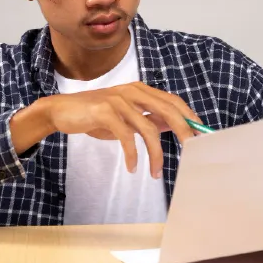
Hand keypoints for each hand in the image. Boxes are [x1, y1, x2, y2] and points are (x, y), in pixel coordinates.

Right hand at [14, 81, 203, 177]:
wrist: (61, 111)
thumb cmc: (94, 116)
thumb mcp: (125, 117)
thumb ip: (148, 118)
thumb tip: (175, 126)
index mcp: (139, 90)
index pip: (172, 101)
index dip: (189, 116)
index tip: (201, 134)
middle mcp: (132, 91)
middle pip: (167, 110)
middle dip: (183, 132)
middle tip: (192, 152)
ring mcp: (118, 100)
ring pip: (148, 128)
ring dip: (156, 154)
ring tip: (155, 172)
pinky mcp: (105, 112)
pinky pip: (126, 136)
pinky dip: (132, 155)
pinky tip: (132, 167)